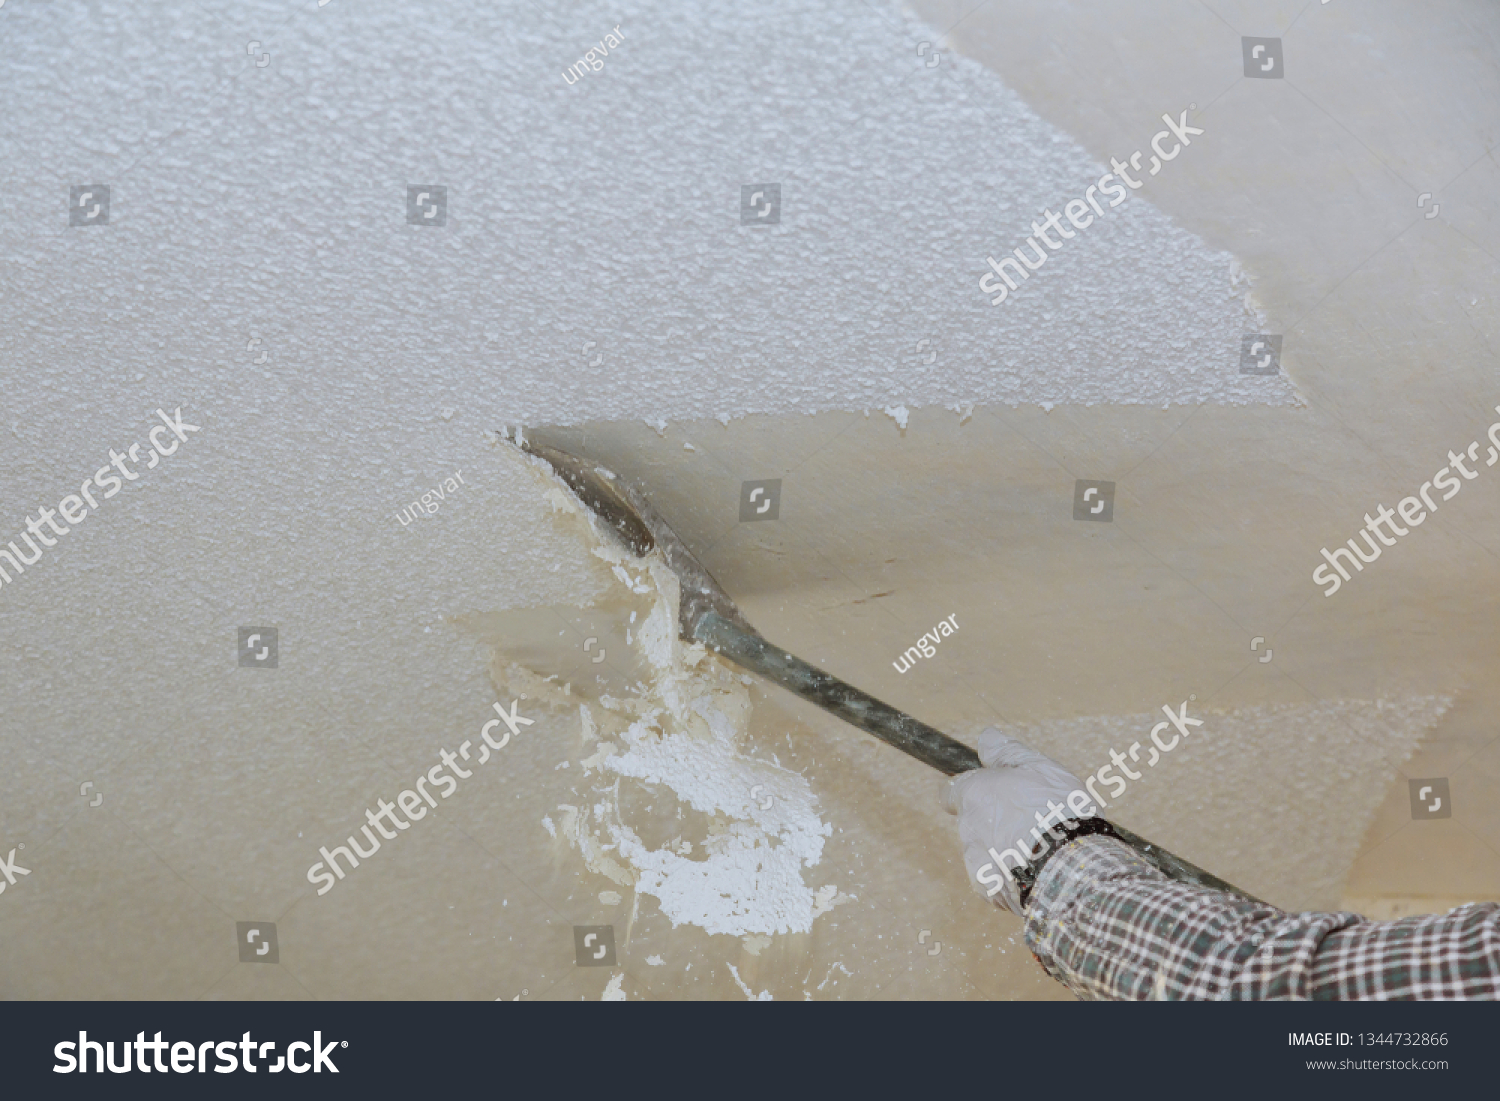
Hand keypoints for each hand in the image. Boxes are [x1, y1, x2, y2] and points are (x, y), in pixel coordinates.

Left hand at [941, 727, 1088, 914]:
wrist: (1070, 867)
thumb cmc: (1057, 811)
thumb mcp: (1039, 768)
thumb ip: (1007, 753)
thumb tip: (986, 738)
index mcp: (974, 794)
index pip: (952, 791)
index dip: (972, 792)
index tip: (995, 796)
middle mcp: (967, 827)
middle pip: (972, 822)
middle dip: (994, 822)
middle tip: (1031, 822)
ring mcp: (975, 861)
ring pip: (984, 851)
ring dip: (1004, 849)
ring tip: (1041, 849)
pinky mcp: (987, 890)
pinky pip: (996, 878)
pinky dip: (1011, 875)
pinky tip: (1038, 870)